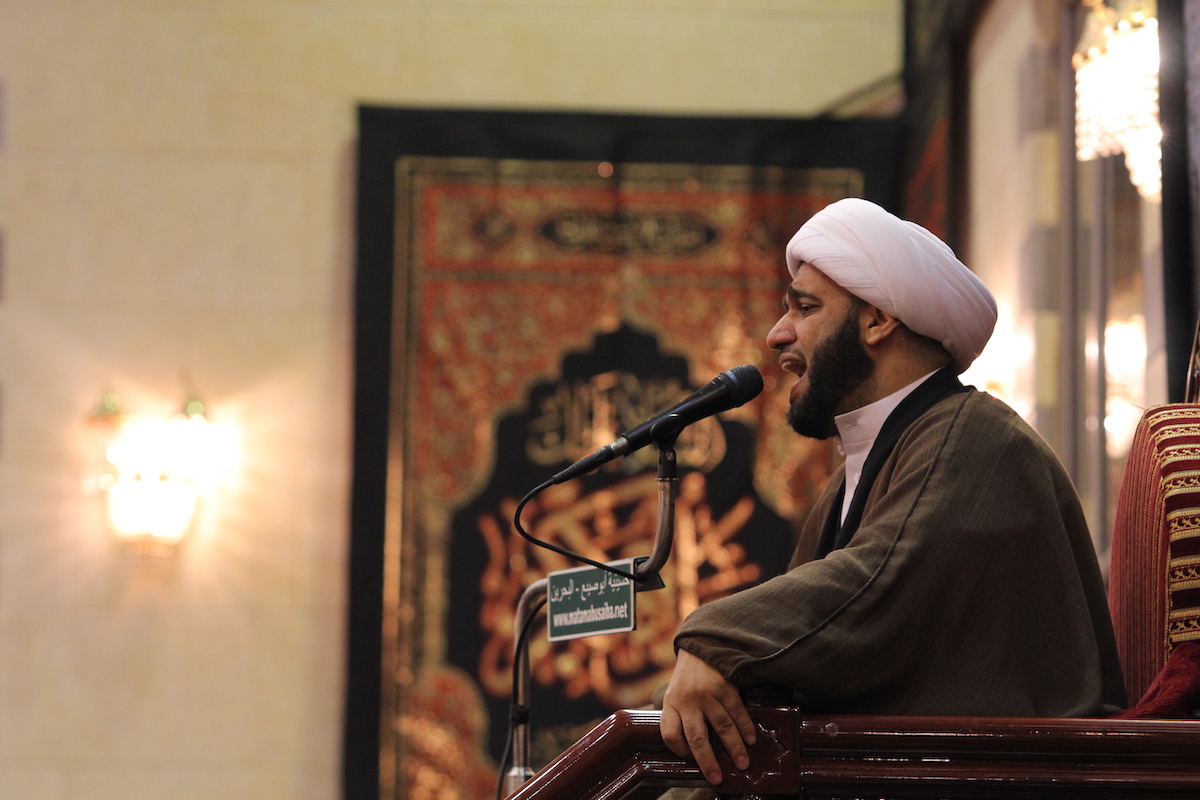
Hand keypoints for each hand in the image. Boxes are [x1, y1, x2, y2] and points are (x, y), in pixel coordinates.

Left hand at [659, 649, 756, 784]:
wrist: (702, 645)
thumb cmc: (688, 676)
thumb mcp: (675, 693)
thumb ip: (680, 715)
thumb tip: (692, 748)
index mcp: (671, 703)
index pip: (670, 734)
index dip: (679, 751)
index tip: (691, 760)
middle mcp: (687, 700)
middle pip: (697, 738)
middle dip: (708, 761)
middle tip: (717, 777)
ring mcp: (707, 693)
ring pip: (722, 727)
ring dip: (734, 748)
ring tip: (743, 763)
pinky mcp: (724, 686)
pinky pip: (737, 712)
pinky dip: (745, 727)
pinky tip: (751, 739)